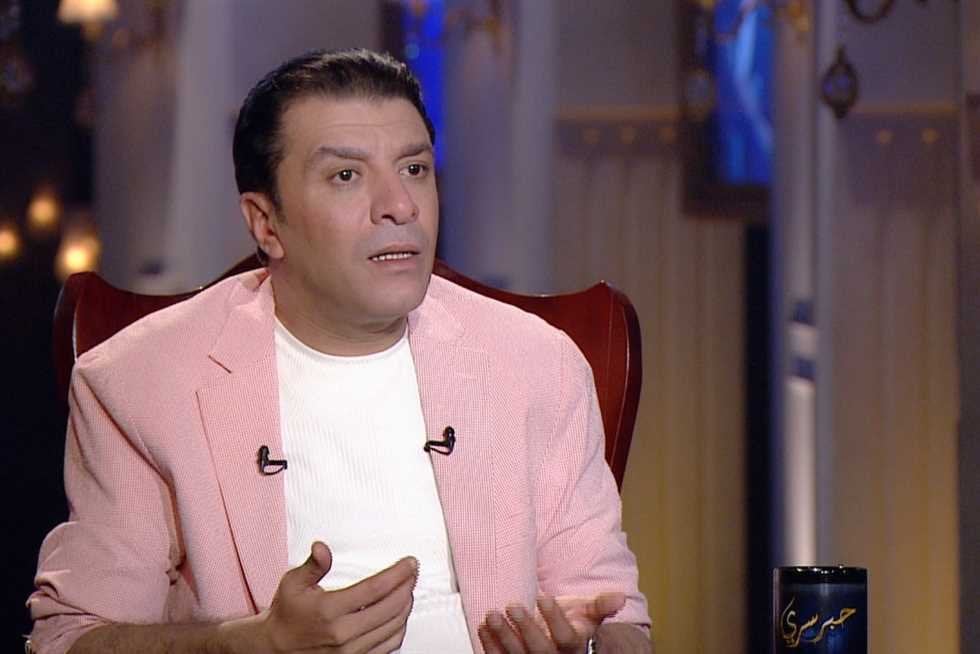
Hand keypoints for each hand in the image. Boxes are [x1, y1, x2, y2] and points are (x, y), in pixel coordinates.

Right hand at [259, 541, 417, 652]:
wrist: (275, 649)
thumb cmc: (286, 615)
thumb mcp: (293, 583)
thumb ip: (313, 565)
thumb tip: (322, 548)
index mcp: (328, 610)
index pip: (374, 589)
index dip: (398, 573)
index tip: (410, 563)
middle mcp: (342, 634)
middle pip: (390, 608)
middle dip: (407, 586)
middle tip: (412, 573)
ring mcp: (350, 652)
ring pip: (393, 628)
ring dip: (406, 606)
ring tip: (407, 590)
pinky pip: (388, 646)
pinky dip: (399, 628)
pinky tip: (399, 614)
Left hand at [478, 593, 625, 652]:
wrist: (556, 637)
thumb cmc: (572, 623)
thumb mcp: (588, 613)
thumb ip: (601, 605)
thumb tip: (620, 596)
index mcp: (574, 646)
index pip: (566, 637)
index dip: (555, 618)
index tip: (544, 596)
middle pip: (540, 650)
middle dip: (525, 628)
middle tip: (513, 605)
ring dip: (503, 636)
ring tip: (492, 615)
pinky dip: (490, 646)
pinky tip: (484, 628)